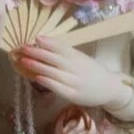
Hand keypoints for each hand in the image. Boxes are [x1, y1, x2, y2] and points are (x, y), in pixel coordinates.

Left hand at [14, 36, 132, 108]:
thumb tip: (42, 42)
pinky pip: (59, 88)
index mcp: (78, 57)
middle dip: (38, 53)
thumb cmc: (91, 72)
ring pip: (55, 73)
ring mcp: (75, 82)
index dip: (49, 43)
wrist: (110, 88)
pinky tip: (37, 78)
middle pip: (56, 59)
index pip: (62, 47)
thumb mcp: (80, 58)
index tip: (36, 38)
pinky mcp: (73, 95)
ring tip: (24, 61)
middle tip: (23, 48)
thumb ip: (64, 52)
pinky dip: (48, 82)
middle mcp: (76, 68)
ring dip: (39, 66)